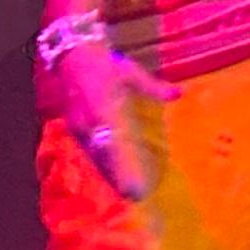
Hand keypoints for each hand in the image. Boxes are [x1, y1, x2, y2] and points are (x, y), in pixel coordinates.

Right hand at [45, 33, 174, 201]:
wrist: (72, 52)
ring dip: (106, 173)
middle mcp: (89, 123)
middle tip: (134, 197)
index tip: (135, 188)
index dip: (123, 171)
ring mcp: (78, 125)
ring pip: (93, 156)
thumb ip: (153, 87)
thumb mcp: (130, 72)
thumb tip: (178, 93)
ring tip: (122, 192)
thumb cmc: (104, 62)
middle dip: (116, 179)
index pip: (115, 148)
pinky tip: (107, 172)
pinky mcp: (73, 125)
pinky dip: (98, 162)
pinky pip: (86, 149)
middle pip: (103, 159)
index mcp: (104, 111)